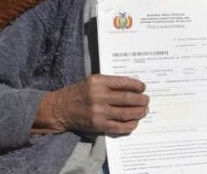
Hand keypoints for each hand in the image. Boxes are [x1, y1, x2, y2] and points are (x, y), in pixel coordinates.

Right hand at [34, 74, 148, 135]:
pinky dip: (129, 125)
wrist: (60, 109)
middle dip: (141, 100)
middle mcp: (99, 96)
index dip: (137, 86)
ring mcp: (99, 112)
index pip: (124, 83)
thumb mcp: (92, 81)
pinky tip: (135, 122)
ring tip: (144, 110)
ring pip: (125, 113)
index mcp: (98, 82)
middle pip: (127, 98)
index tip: (143, 88)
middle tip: (147, 100)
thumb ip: (110, 82)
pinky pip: (118, 126)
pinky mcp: (98, 125)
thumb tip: (132, 87)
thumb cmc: (78, 92)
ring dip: (138, 112)